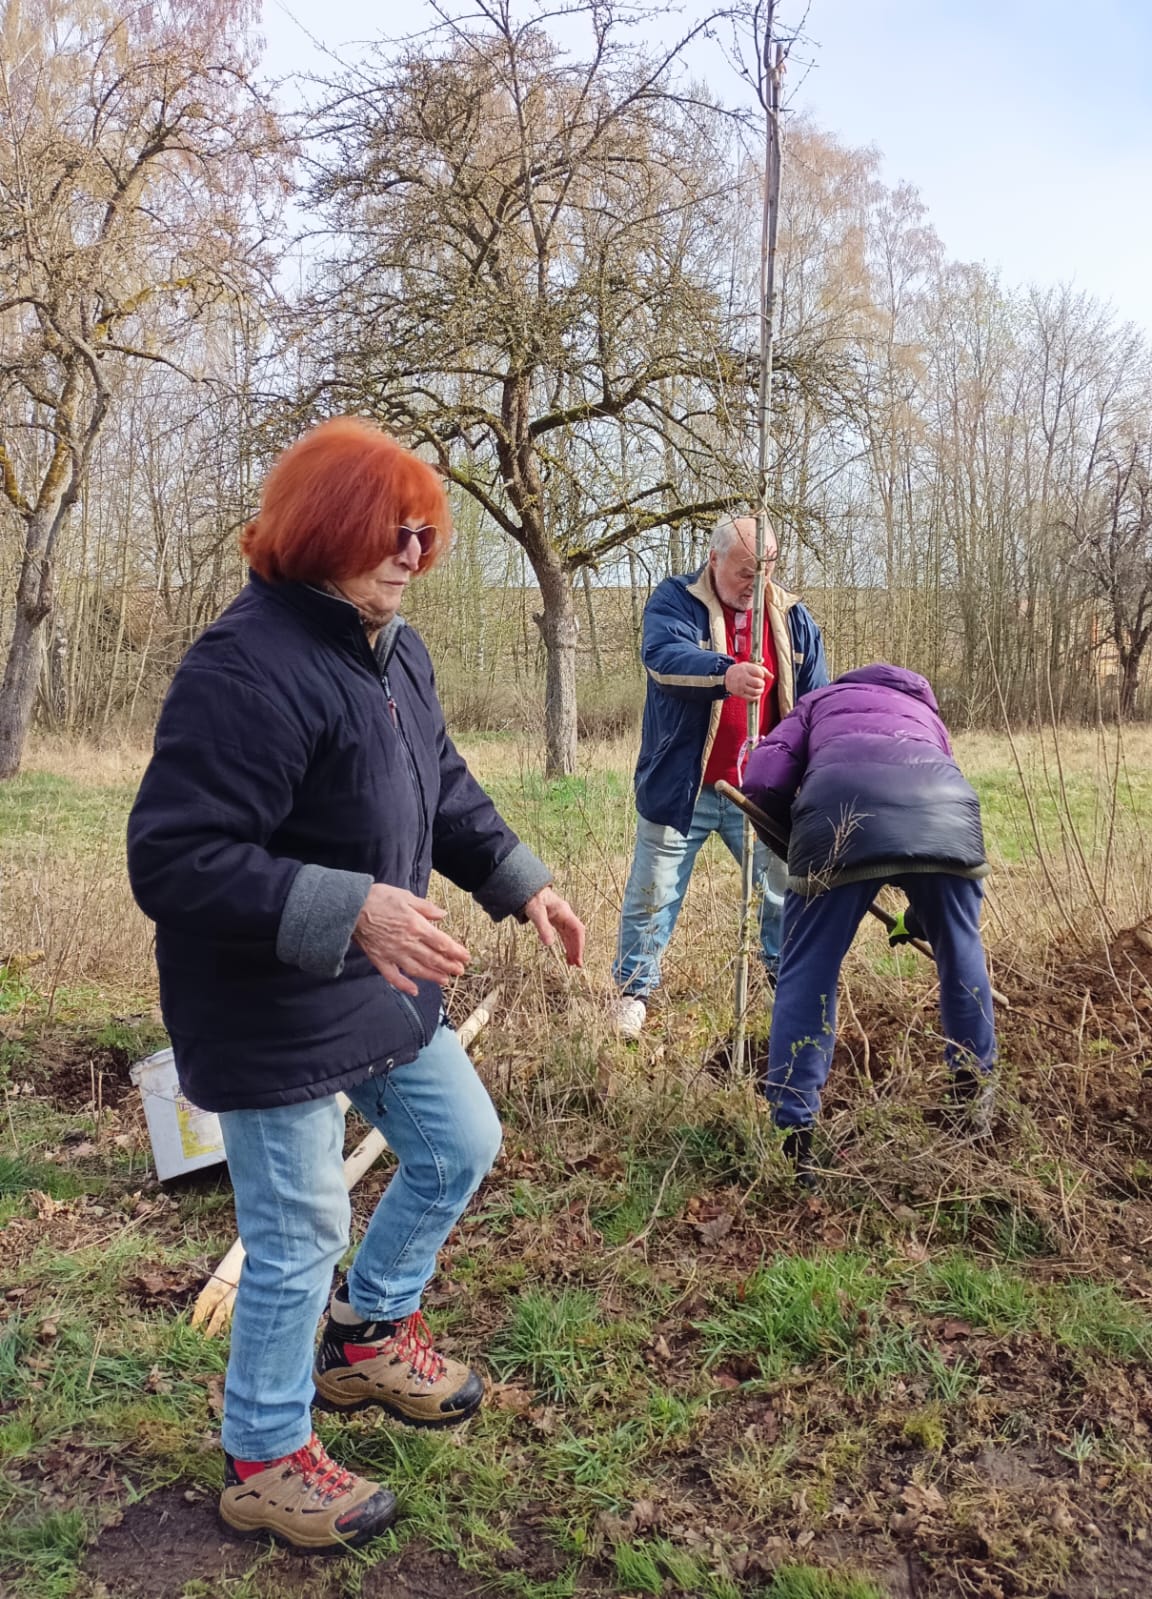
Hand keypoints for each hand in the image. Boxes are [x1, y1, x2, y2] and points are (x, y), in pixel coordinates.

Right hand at [353, 884, 470, 996]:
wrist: (351, 907)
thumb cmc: (379, 898)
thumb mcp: (406, 897)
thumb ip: (426, 908)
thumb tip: (443, 915)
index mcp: (417, 926)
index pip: (442, 943)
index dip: (456, 952)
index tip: (465, 957)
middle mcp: (408, 943)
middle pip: (433, 959)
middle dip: (449, 966)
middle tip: (460, 971)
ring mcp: (394, 954)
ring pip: (418, 970)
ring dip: (433, 976)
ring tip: (445, 980)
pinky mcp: (380, 960)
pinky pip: (394, 977)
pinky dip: (404, 985)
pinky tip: (414, 991)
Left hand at [521, 886, 584, 966]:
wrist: (526, 888)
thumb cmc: (531, 897)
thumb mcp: (535, 912)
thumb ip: (543, 927)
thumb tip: (549, 944)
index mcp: (564, 911)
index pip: (577, 930)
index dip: (579, 944)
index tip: (578, 958)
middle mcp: (565, 915)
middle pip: (575, 934)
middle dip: (577, 949)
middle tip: (577, 965)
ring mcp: (561, 917)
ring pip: (570, 935)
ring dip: (572, 948)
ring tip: (572, 963)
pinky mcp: (555, 920)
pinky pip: (564, 934)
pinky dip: (566, 944)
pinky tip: (566, 953)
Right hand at [725, 661, 767, 700]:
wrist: (726, 676)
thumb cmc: (740, 670)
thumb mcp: (750, 666)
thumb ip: (762, 670)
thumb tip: (771, 677)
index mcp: (746, 668)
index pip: (759, 673)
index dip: (762, 675)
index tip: (760, 675)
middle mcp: (743, 677)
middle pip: (758, 683)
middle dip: (762, 684)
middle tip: (760, 683)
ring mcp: (740, 686)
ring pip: (755, 692)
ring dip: (760, 691)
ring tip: (759, 689)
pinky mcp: (739, 693)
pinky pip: (751, 698)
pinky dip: (756, 697)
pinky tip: (756, 694)